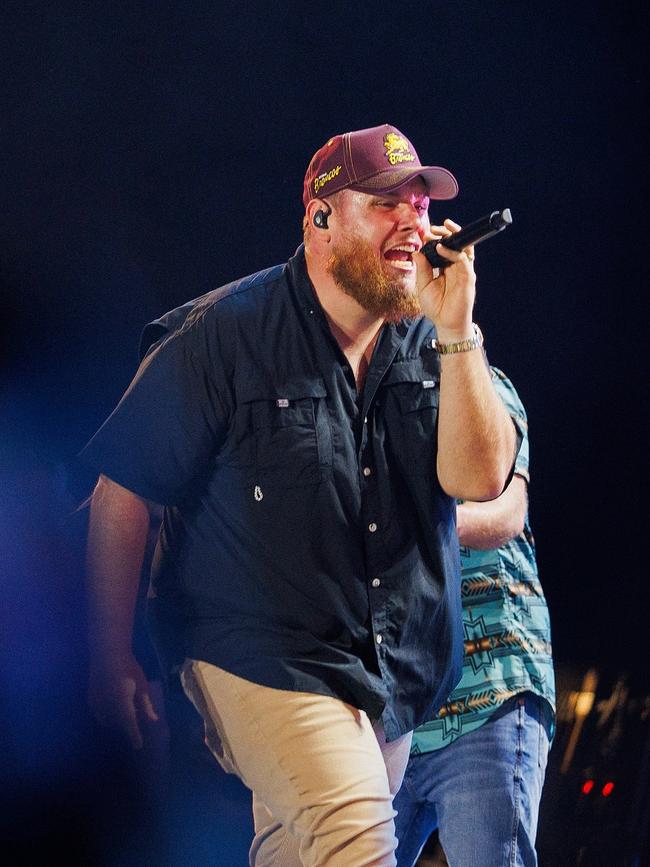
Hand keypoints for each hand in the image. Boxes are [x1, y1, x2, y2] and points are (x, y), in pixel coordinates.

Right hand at [88, 652, 158, 749]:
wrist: (107, 653)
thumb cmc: (129, 667)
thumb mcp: (142, 684)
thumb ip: (146, 704)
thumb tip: (153, 720)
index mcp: (123, 702)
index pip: (130, 724)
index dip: (134, 736)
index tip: (138, 746)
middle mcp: (107, 706)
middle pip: (118, 724)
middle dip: (127, 726)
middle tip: (136, 720)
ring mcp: (96, 704)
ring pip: (108, 721)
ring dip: (117, 721)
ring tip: (126, 713)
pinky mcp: (90, 700)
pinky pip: (100, 715)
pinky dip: (108, 716)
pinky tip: (114, 708)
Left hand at [414, 219, 475, 337]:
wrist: (446, 323)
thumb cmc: (436, 307)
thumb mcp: (423, 286)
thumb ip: (422, 269)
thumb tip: (416, 252)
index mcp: (445, 267)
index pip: (444, 247)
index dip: (435, 238)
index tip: (425, 234)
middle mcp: (456, 267)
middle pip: (455, 244)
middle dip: (445, 232)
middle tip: (432, 229)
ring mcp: (463, 271)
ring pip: (463, 248)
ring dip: (453, 236)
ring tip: (441, 230)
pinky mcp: (468, 278)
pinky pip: (463, 261)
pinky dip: (452, 252)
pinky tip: (441, 248)